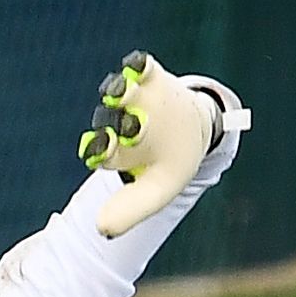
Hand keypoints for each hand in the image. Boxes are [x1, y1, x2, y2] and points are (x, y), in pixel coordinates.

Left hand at [79, 50, 222, 237]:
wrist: (194, 132)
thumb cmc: (168, 165)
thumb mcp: (156, 191)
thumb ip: (132, 210)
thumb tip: (101, 230)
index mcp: (117, 151)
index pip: (103, 150)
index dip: (101, 150)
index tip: (104, 153)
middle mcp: (120, 122)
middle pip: (110, 118)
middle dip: (112, 121)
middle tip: (121, 126)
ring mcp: (134, 98)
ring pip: (120, 91)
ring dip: (120, 90)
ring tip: (122, 91)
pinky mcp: (150, 76)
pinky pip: (140, 66)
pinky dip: (138, 65)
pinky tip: (139, 67)